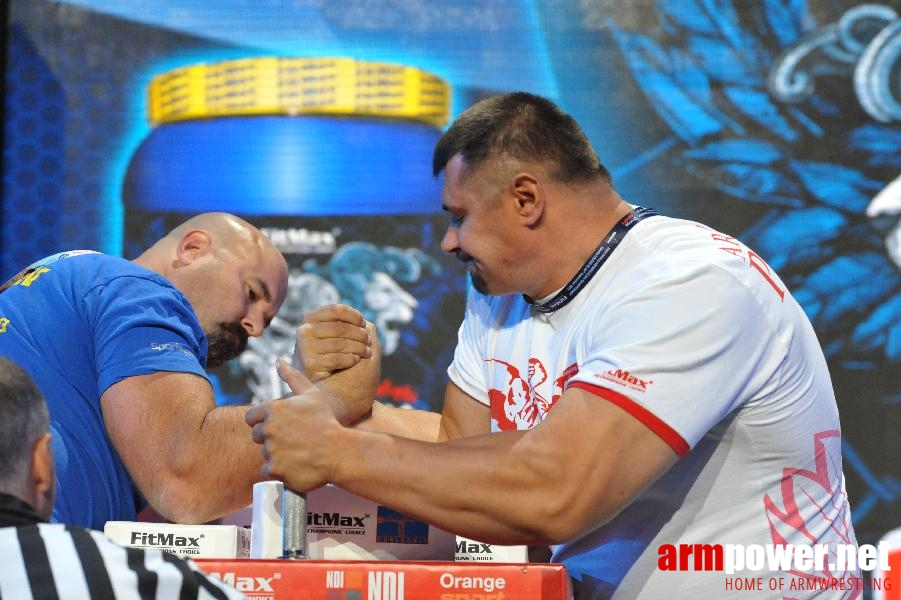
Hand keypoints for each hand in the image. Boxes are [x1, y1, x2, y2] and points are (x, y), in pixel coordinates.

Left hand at [245, 372, 341, 491]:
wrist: (338, 451)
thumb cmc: (326, 420)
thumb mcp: (311, 395)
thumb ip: (292, 377)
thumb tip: (278, 360)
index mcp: (272, 410)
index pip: (251, 417)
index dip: (264, 421)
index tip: (282, 426)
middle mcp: (268, 429)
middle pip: (257, 436)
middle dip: (271, 438)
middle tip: (294, 439)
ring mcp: (270, 450)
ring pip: (265, 453)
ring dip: (278, 454)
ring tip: (300, 452)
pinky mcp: (274, 470)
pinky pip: (267, 471)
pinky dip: (279, 471)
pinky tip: (295, 465)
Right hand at [287, 304, 380, 424]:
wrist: (320, 385)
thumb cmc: (333, 356)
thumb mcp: (338, 336)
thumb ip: (349, 325)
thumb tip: (366, 324)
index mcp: (311, 319)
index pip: (336, 310)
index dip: (354, 316)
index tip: (364, 324)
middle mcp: (304, 331)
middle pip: (340, 328)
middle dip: (360, 335)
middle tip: (369, 342)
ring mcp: (304, 347)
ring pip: (340, 343)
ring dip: (359, 348)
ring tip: (367, 352)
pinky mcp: (308, 364)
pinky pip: (337, 358)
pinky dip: (350, 359)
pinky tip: (355, 360)